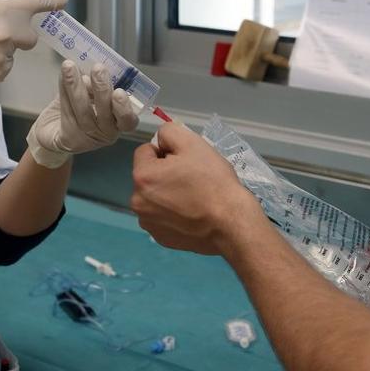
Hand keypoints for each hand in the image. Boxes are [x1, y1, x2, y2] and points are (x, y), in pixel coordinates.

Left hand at [26, 61, 139, 168]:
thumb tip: (96, 67)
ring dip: (76, 85)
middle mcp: (105, 133)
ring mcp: (86, 137)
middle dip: (102, 89)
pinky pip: (66, 111)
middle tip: (98, 69)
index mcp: (118, 122)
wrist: (55, 128)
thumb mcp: (93, 93)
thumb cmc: (80, 107)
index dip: (125, 108)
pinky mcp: (68, 138)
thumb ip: (97, 84)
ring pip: (82, 111)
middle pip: (105, 114)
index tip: (119, 91)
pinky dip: (64, 90)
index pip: (128, 120)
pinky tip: (63, 75)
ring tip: (70, 66)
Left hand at [130, 122, 260, 255]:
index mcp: (142, 176)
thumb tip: (160, 141)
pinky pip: (162, 217)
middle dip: (165, 173)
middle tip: (191, 179)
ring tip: (193, 197)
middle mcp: (137, 202)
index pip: (145, 151)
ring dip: (167, 193)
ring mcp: (148, 223)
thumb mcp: (192, 143)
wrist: (231, 224)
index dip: (166, 151)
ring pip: (154, 197)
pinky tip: (192, 214)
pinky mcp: (161, 238)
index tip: (186, 161)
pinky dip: (173, 214)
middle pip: (148, 175)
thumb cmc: (212, 181)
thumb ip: (169, 132)